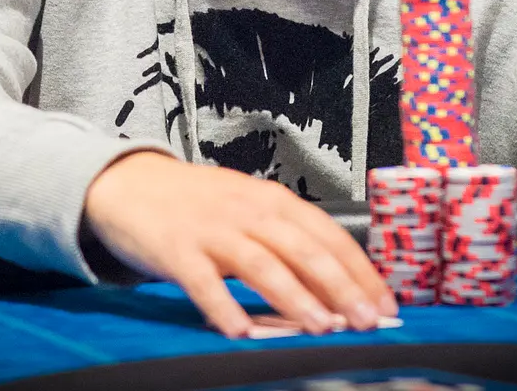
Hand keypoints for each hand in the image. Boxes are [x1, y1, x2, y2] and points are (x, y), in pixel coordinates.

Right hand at [83, 151, 395, 337]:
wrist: (131, 184)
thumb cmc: (198, 204)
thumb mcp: (248, 209)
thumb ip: (286, 240)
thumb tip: (339, 287)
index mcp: (272, 200)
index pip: (328, 234)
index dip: (360, 270)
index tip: (385, 303)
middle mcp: (247, 210)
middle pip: (303, 249)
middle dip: (339, 286)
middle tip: (365, 320)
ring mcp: (212, 229)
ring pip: (261, 263)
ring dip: (294, 297)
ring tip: (320, 326)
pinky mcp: (176, 249)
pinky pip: (203, 282)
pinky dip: (222, 307)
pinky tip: (238, 331)